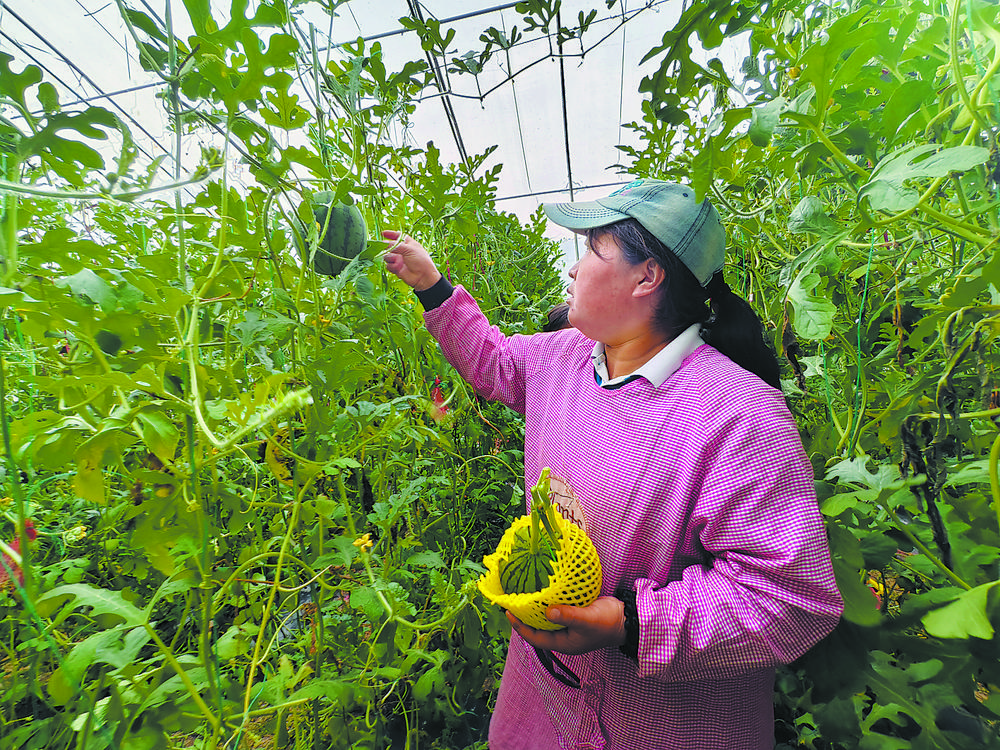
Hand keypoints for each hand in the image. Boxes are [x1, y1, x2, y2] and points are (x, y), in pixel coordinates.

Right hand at [382, 230, 441, 290]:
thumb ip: (396, 245)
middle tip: (384, 248)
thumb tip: (384, 243)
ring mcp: (399, 260)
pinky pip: (388, 265)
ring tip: (395, 260)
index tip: (383, 233)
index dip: (391, 234)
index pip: (398, 236)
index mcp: (408, 244)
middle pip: (390, 246)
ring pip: (387, 256)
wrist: (423, 277)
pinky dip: (391, 266)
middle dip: (386, 248)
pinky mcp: (396, 268)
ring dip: (390, 258)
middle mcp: (403, 251)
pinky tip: (397, 267)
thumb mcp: (409, 250)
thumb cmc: (421, 261)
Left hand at [507, 596, 625, 655]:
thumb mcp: (588, 619)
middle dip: (524, 617)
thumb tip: (548, 611)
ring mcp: (568, 626)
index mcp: (563, 643)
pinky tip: (541, 590)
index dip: (520, 626)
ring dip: (534, 609)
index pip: (534, 637)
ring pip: (545, 619)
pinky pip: (555, 610)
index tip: (508, 612)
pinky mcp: (574, 614)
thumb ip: (568, 616)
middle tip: (511, 601)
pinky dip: (547, 602)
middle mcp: (563, 636)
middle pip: (537, 628)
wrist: (627, 618)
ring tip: (522, 594)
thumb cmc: (608, 623)